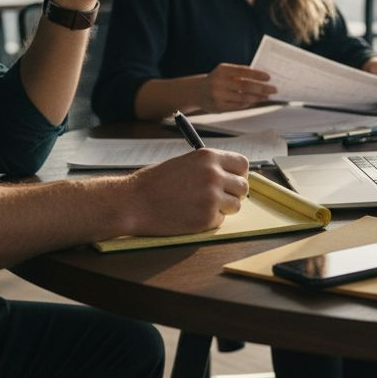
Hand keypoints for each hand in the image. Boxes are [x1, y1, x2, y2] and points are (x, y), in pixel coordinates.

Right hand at [125, 149, 249, 234]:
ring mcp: (212, 198)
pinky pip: (220, 220)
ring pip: (235, 205)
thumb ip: (208, 168)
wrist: (133, 203)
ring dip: (223, 208)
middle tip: (219, 198)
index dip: (238, 174)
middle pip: (243, 186)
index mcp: (208, 157)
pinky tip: (190, 216)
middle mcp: (214, 175)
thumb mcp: (184, 163)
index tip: (232, 180)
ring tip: (201, 206)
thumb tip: (230, 176)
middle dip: (233, 193)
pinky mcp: (206, 218)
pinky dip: (209, 221)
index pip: (242, 164)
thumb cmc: (154, 183)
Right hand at [200, 63, 276, 111]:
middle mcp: (219, 82)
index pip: (243, 71)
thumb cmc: (217, 80)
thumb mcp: (225, 72)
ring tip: (266, 96)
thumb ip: (240, 74)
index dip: (257, 74)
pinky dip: (248, 103)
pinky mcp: (218, 107)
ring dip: (257, 97)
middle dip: (262, 88)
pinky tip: (255, 101)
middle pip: (245, 86)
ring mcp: (218, 96)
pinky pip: (238, 106)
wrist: (197, 91)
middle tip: (273, 89)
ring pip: (243, 98)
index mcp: (222, 70)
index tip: (269, 78)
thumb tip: (261, 79)